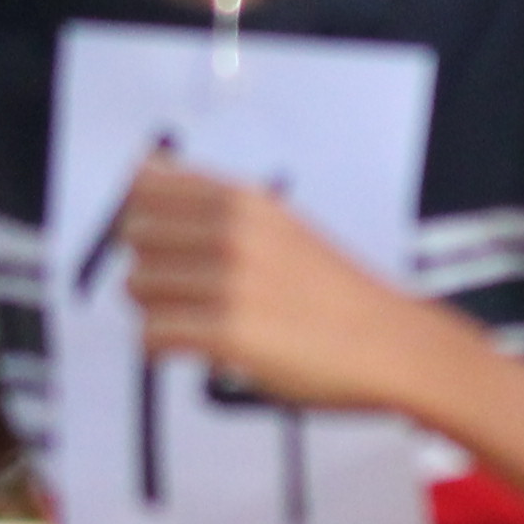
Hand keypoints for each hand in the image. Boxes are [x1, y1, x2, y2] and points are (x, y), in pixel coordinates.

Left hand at [118, 156, 447, 412]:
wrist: (389, 341)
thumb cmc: (330, 292)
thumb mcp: (277, 225)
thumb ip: (214, 206)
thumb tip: (143, 176)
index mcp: (244, 200)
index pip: (146, 184)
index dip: (142, 218)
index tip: (161, 244)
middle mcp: (235, 231)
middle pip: (134, 234)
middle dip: (145, 264)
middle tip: (180, 291)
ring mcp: (231, 281)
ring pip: (136, 286)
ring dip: (152, 308)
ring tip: (190, 321)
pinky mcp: (229, 333)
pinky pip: (152, 334)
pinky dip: (158, 346)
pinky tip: (186, 347)